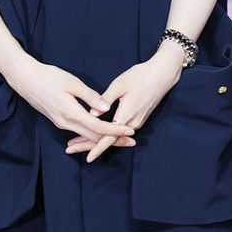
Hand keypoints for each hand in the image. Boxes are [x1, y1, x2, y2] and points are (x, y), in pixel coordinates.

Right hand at [6, 53, 136, 145]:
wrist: (25, 79)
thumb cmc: (48, 77)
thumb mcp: (72, 83)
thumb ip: (90, 97)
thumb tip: (107, 108)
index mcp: (72, 114)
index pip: (98, 127)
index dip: (115, 130)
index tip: (130, 131)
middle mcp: (66, 123)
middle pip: (94, 137)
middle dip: (113, 140)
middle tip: (132, 141)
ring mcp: (61, 123)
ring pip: (86, 136)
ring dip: (103, 138)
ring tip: (120, 139)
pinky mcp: (58, 120)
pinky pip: (78, 132)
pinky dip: (92, 134)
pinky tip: (100, 133)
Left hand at [65, 41, 186, 162]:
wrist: (162, 74)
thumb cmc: (140, 76)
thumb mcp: (120, 84)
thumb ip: (105, 99)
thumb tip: (92, 113)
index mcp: (127, 114)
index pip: (110, 136)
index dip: (98, 148)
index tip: (88, 158)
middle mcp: (133, 122)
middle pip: (109, 140)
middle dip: (89, 146)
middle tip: (69, 149)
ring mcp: (137, 121)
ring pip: (114, 136)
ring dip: (95, 140)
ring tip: (76, 143)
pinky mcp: (138, 118)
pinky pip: (119, 131)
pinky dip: (105, 135)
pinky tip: (94, 134)